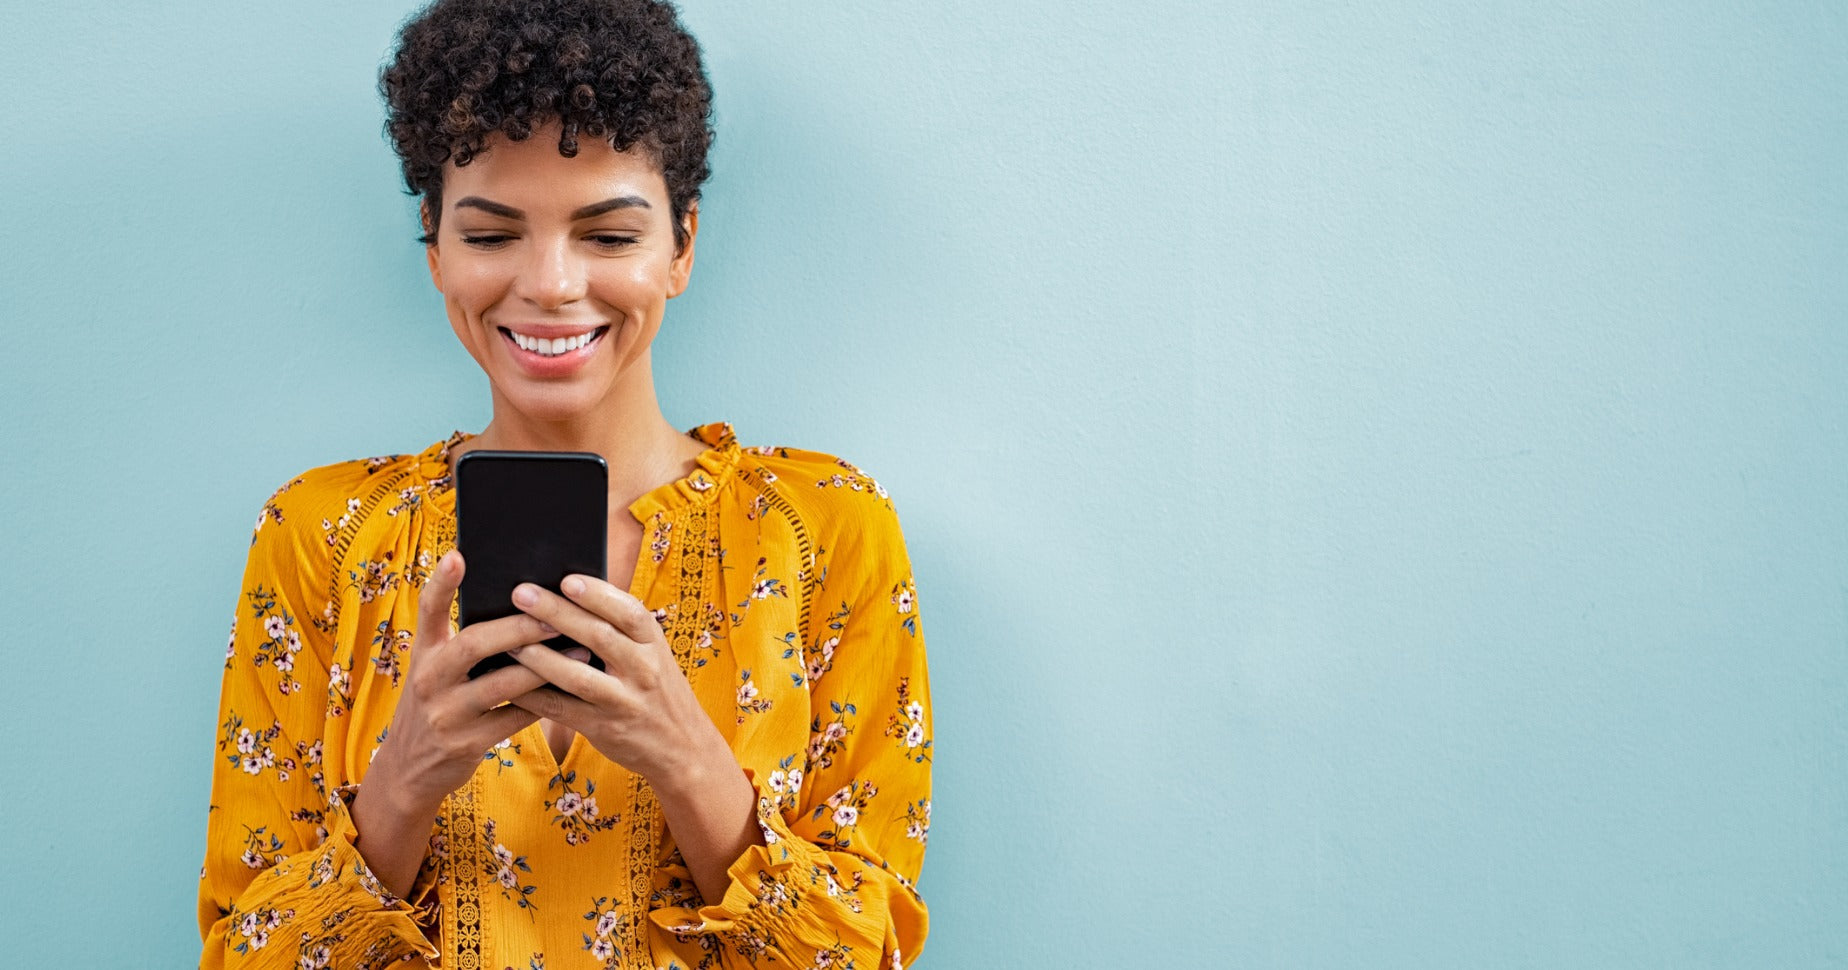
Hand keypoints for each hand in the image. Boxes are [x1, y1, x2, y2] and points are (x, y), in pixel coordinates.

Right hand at [365, 550, 554, 814]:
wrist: (409, 770)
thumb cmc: (439, 705)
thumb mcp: (437, 672)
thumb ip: (463, 643)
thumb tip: (522, 605)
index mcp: (423, 653)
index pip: (428, 610)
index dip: (442, 583)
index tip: (459, 554)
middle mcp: (428, 679)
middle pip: (474, 644)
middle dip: (518, 627)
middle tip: (556, 612)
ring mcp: (445, 714)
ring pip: (501, 684)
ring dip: (545, 667)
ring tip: (580, 650)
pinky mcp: (465, 744)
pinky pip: (514, 719)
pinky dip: (545, 702)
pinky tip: (572, 689)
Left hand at [504, 574, 730, 785]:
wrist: (683, 746)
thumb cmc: (656, 690)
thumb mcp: (654, 655)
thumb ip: (621, 631)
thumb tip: (567, 598)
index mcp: (654, 643)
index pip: (629, 612)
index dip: (598, 594)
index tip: (567, 578)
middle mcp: (643, 670)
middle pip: (598, 636)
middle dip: (556, 612)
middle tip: (522, 594)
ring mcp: (624, 701)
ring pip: (577, 675)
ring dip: (540, 656)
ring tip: (511, 640)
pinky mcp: (604, 728)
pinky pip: (561, 709)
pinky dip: (533, 694)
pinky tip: (510, 682)